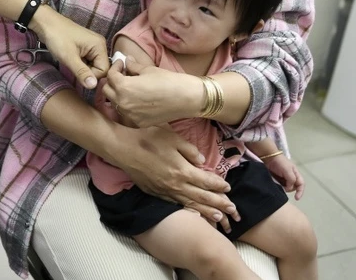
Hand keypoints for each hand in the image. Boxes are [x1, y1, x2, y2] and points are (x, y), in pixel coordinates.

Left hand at [31, 7, 108, 88]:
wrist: (46, 23)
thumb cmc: (57, 38)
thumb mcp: (69, 57)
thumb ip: (82, 72)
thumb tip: (93, 86)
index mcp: (100, 46)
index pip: (104, 70)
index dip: (92, 76)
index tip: (78, 74)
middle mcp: (100, 45)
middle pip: (100, 68)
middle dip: (87, 72)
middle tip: (73, 67)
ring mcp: (93, 46)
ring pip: (93, 66)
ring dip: (82, 68)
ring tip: (71, 62)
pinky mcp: (86, 47)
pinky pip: (88, 61)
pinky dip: (80, 64)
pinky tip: (71, 60)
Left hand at [103, 58, 200, 126]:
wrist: (187, 99)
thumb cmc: (169, 81)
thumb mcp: (148, 70)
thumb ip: (133, 66)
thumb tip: (126, 60)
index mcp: (123, 87)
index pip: (110, 75)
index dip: (115, 67)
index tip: (122, 64)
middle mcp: (123, 103)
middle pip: (107, 90)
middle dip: (113, 81)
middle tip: (122, 75)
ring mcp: (129, 115)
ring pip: (114, 103)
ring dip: (117, 94)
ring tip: (128, 87)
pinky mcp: (138, 123)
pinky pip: (124, 114)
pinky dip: (126, 106)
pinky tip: (135, 100)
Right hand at [109, 125, 240, 223]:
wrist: (122, 147)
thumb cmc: (147, 137)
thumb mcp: (172, 137)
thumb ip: (190, 150)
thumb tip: (202, 161)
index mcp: (182, 170)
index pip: (206, 181)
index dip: (218, 185)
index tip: (228, 188)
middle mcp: (175, 184)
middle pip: (202, 196)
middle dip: (219, 204)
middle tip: (233, 210)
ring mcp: (164, 190)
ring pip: (189, 203)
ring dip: (205, 211)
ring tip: (218, 218)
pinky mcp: (154, 192)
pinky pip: (174, 204)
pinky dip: (187, 209)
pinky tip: (192, 212)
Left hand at [265, 155, 305, 199]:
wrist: (268, 157)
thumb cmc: (279, 162)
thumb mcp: (288, 170)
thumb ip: (291, 179)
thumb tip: (289, 188)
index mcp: (296, 174)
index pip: (301, 184)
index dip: (300, 192)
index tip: (296, 198)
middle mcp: (291, 177)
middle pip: (293, 187)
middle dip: (289, 189)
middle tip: (283, 187)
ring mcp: (283, 179)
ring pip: (286, 188)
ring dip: (283, 188)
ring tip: (278, 185)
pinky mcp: (277, 180)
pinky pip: (280, 186)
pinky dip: (279, 187)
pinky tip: (275, 186)